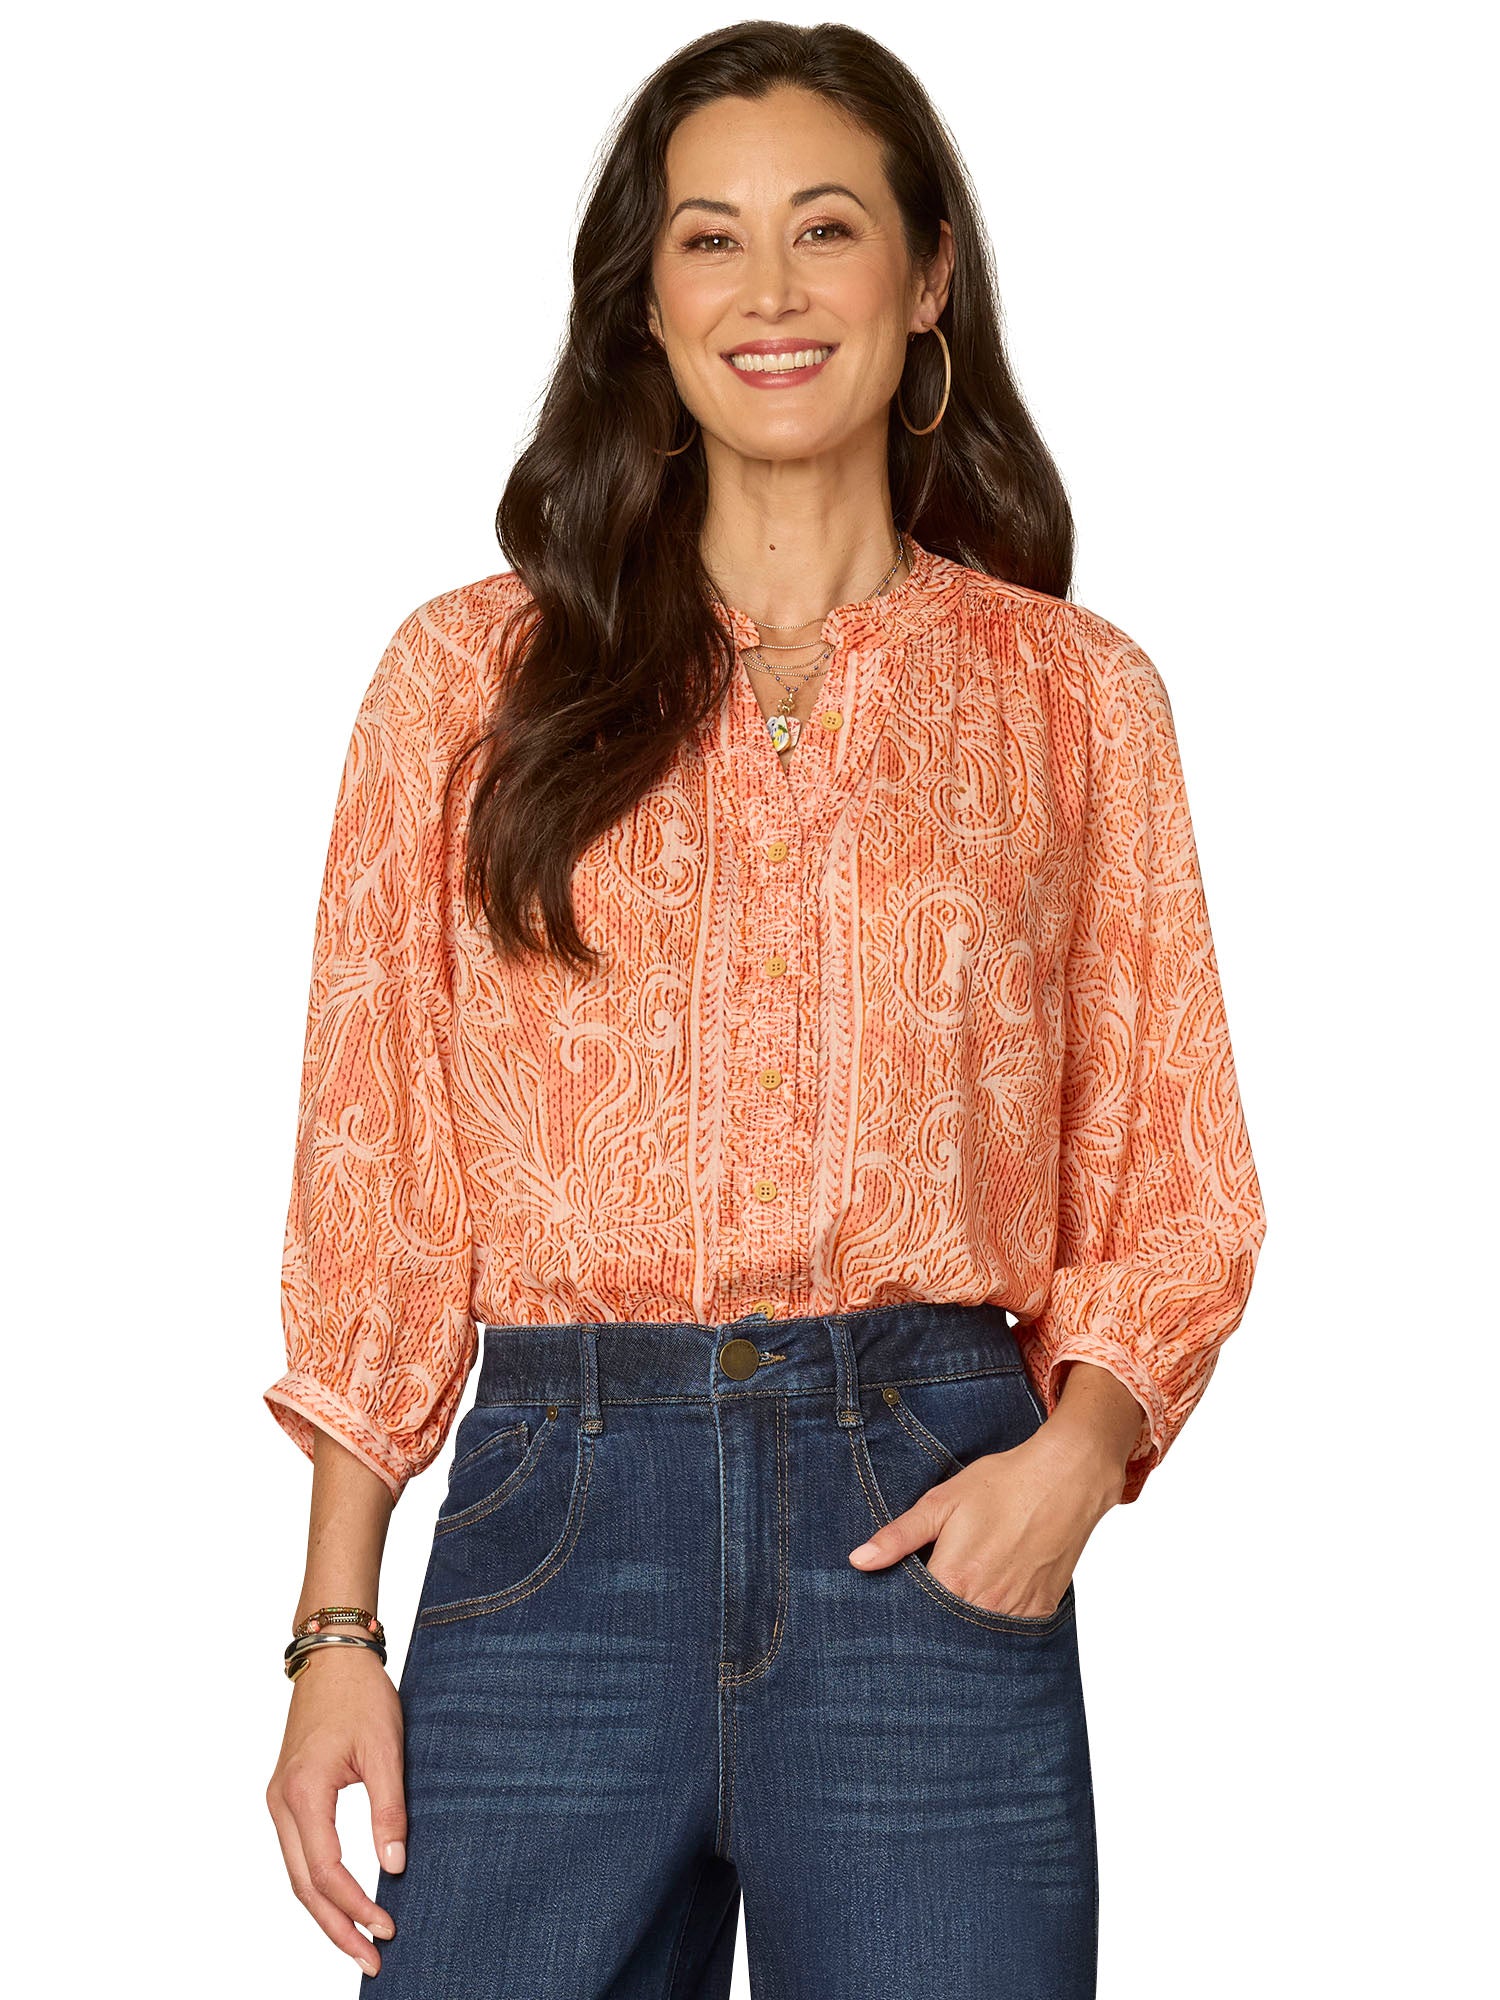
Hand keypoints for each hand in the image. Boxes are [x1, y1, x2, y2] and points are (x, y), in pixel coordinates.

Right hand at [266, 1646, 406, 1978]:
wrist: (332, 1657)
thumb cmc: (360, 1696)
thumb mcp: (386, 1748)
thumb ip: (389, 1809)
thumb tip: (396, 1866)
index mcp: (303, 1792)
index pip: (327, 1870)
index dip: (356, 1905)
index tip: (387, 1928)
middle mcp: (281, 1803)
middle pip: (304, 1886)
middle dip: (337, 1928)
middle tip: (371, 1961)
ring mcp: (279, 1802)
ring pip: (298, 1875)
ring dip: (326, 1912)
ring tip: (359, 1943)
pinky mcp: (288, 1798)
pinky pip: (299, 1855)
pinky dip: (319, 1885)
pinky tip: (342, 1903)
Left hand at [847, 1414, 1129, 1618]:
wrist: (1065, 1478)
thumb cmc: (1002, 1484)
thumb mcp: (942, 1502)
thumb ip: (899, 1537)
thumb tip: (858, 1561)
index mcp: (953, 1580)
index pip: (912, 1614)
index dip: (902, 1608)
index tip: (897, 1598)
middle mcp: (984, 1606)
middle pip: (945, 1629)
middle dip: (932, 1620)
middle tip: (934, 1592)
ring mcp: (1016, 1613)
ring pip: (978, 1634)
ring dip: (965, 1621)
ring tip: (965, 1591)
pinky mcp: (1041, 1612)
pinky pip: (1010, 1630)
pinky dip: (997, 1620)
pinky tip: (994, 1593)